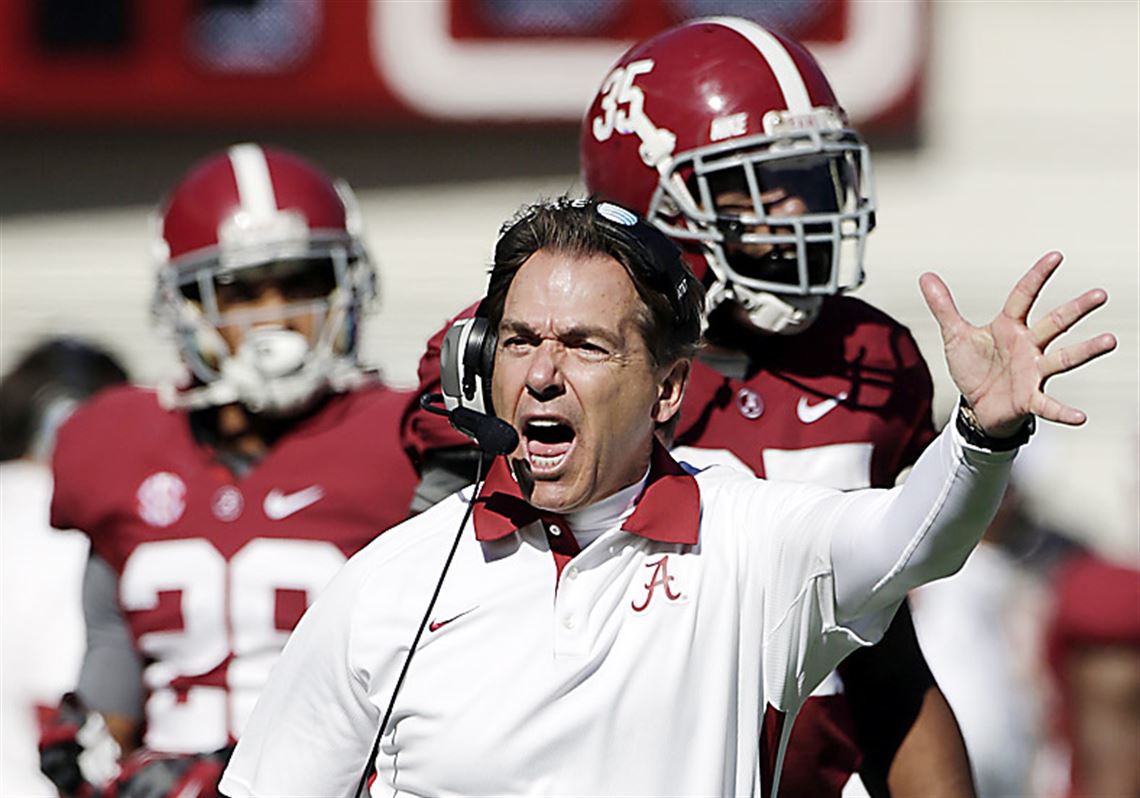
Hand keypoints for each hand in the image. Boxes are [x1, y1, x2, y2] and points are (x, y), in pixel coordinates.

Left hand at [920, 251, 1116, 436]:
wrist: (976, 406)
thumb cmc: (973, 368)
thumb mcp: (955, 336)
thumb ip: (943, 307)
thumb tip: (926, 276)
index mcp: (1009, 327)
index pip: (1024, 296)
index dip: (1038, 277)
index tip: (1056, 256)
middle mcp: (1028, 346)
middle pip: (1055, 323)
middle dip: (1076, 309)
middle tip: (1100, 294)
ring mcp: (1033, 372)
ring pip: (1063, 358)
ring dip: (1086, 350)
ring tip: (1109, 340)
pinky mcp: (1030, 398)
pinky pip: (1049, 405)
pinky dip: (1063, 412)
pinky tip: (1081, 417)